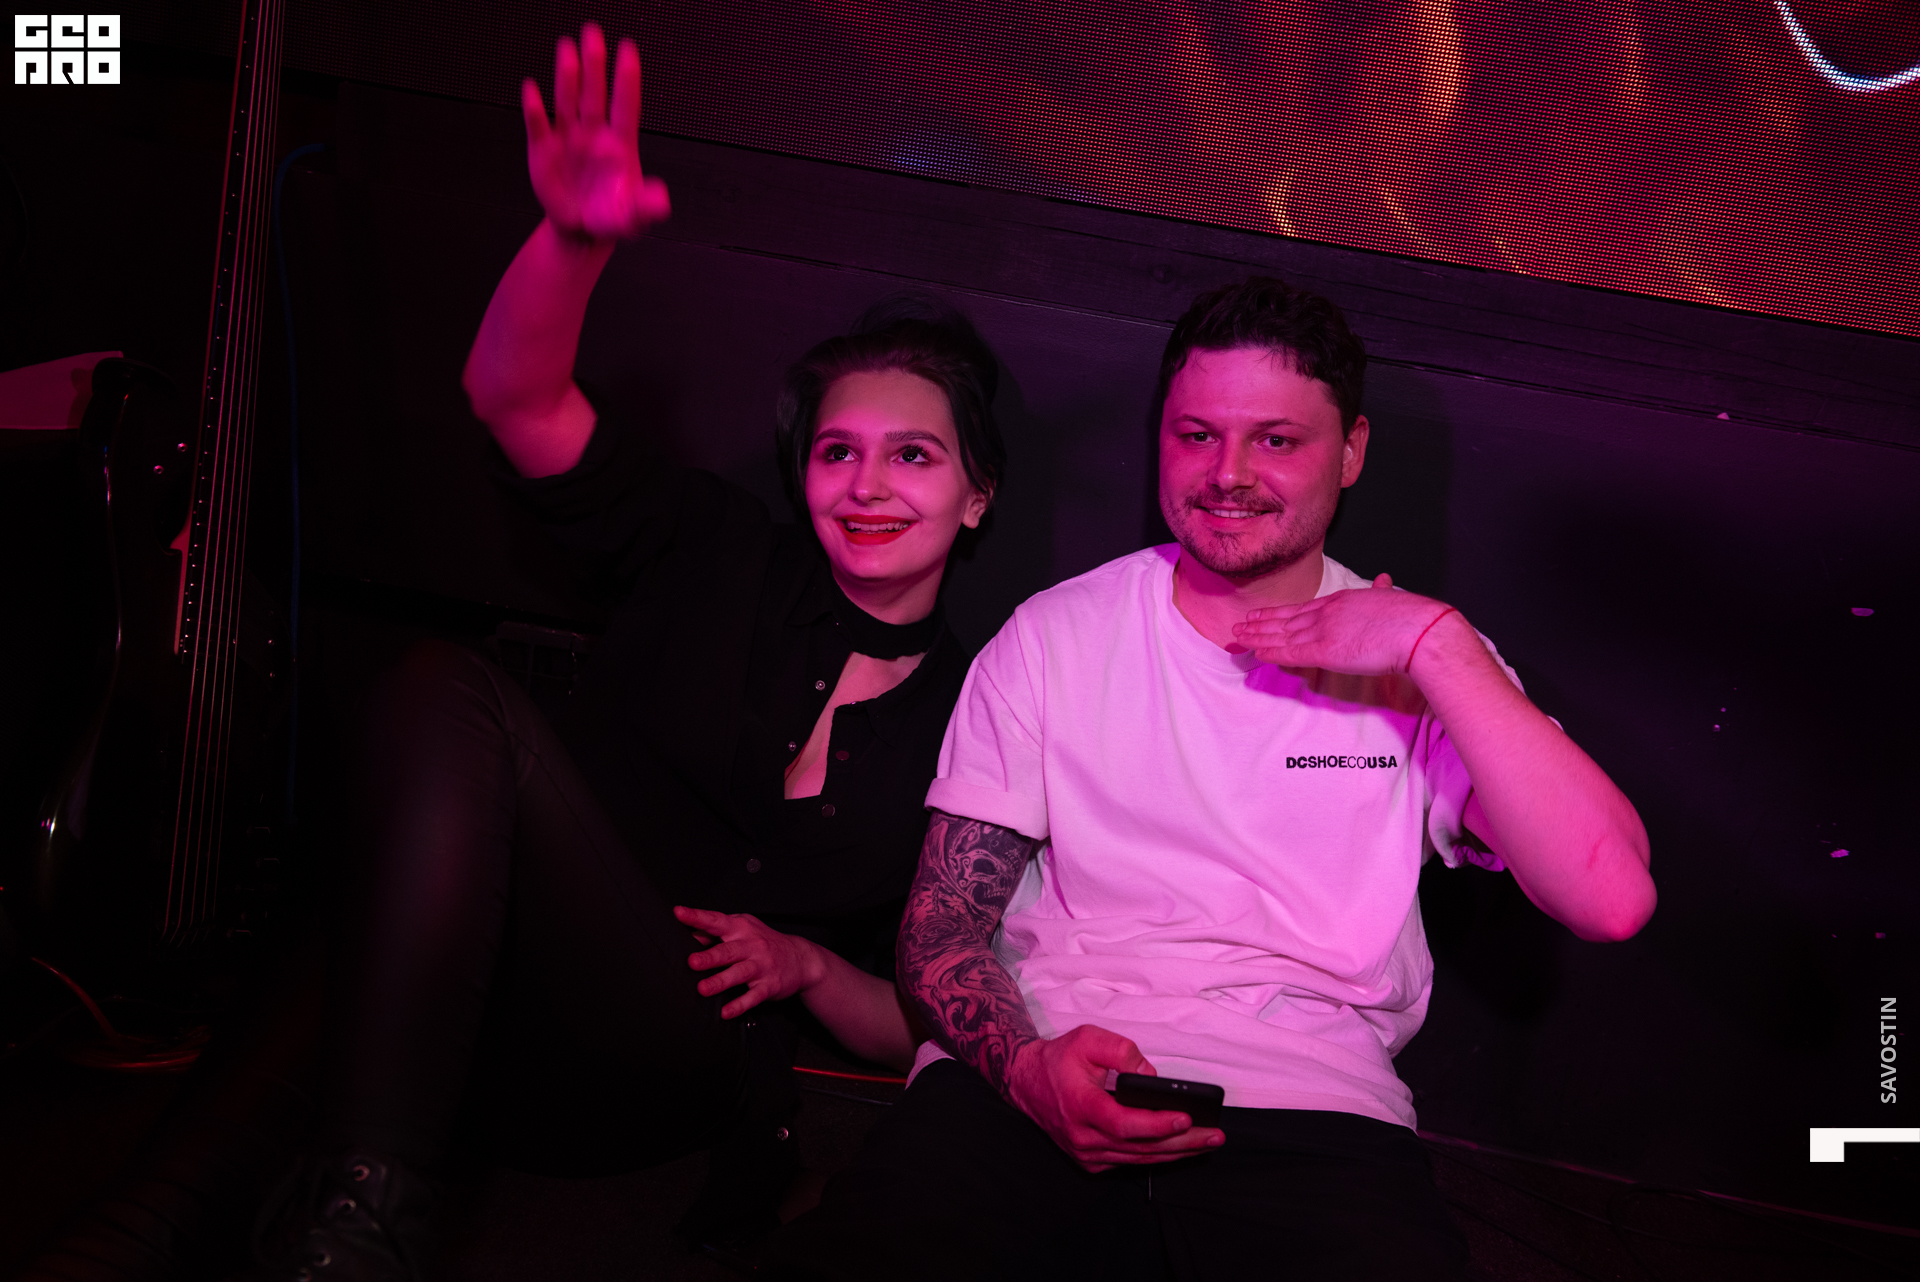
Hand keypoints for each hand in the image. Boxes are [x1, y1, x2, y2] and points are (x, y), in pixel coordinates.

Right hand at [521, 23, 670, 240]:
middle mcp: (593, 134)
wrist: (582, 231)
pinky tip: (531, 89)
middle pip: (594, 94)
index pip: (625, 105)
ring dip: (566, 76)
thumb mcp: (635, 217)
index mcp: (619, 145)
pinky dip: (535, 109)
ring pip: (567, 101)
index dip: (626, 80)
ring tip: (567, 49)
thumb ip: (647, 206)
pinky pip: (539, 125)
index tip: (628, 50)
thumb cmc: (612, 218)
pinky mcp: (544, 150)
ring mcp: (568, 139)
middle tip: (593, 32)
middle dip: (594, 64)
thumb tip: (661, 200)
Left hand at [675, 906, 825, 1018]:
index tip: (678, 913)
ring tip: (703, 989)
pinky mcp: (769, 986)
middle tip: (692, 962)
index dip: (697, 916)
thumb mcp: (743, 929)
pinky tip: (726, 1013)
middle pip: (728, 951)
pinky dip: (740, 1005)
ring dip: (721, 981)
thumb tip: (687, 933)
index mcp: (741, 928)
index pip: (716, 920)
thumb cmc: (762, 942)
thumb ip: (716, 932)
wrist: (801, 958)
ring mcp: (762, 966)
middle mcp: (752, 945)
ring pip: (739, 974)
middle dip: (710, 956)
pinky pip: (753, 997)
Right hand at [1004, 1025, 1223, 1172]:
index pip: (1124, 1123)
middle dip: (1182, 1143)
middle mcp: (1083, 1137)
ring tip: (1207, 1143)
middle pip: (1140, 1147)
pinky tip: (1181, 1148)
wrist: (1026, 1082)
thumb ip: (1122, 1051)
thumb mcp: (1087, 1038)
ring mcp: (1086, 1154)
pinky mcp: (1090, 1161)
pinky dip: (1157, 1156)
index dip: (1157, 1125)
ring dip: (1176, 1153)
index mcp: (1080, 1106)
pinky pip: (1130, 1161)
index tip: (1186, 1118)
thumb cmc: (1059, 1059)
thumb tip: (1151, 1076)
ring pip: (1139, 1159)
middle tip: (1214, 1136)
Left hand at [1232, 573, 1457, 675]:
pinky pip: (1290, 652)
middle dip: (1262, 622)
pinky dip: (1270, 650)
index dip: (1280, 612)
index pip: (1304, 608)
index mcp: (1344, 600)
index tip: (1264, 613)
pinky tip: (1255, 650)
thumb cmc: (1414, 619)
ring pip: (1283, 633)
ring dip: (1258, 635)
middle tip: (1241, 623)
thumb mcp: (1392, 600)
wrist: (1420, 630)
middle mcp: (1329, 612)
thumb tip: (1383, 580)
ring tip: (1239, 636)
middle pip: (1287, 618)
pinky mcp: (1326, 650)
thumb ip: (1381, 592)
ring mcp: (1325, 630)